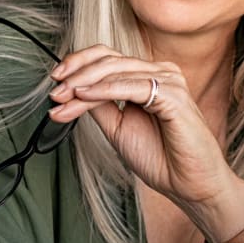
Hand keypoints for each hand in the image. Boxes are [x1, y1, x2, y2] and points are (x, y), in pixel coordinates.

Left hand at [46, 45, 239, 213]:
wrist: (189, 185)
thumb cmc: (162, 158)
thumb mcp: (119, 128)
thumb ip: (100, 106)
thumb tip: (72, 90)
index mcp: (150, 77)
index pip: (108, 57)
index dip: (78, 64)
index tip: (54, 82)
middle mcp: (161, 72)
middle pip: (109, 59)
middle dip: (75, 74)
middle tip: (54, 92)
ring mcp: (169, 81)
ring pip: (116, 71)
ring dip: (83, 83)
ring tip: (62, 97)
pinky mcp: (173, 95)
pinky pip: (132, 86)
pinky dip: (104, 89)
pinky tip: (83, 95)